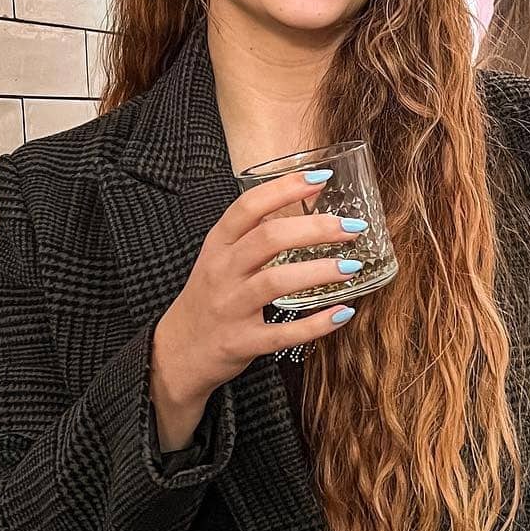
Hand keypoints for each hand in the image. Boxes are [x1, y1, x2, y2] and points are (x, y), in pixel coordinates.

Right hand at [149, 171, 365, 449]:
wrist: (177, 352)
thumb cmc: (208, 297)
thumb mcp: (219, 258)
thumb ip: (253, 233)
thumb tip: (303, 202)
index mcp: (218, 245)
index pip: (248, 206)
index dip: (285, 188)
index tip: (321, 178)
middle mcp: (222, 271)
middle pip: (268, 239)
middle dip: (315, 228)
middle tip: (350, 227)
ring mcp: (230, 308)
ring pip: (275, 282)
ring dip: (319, 272)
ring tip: (352, 266)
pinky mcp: (241, 342)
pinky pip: (282, 333)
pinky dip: (316, 324)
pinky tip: (342, 313)